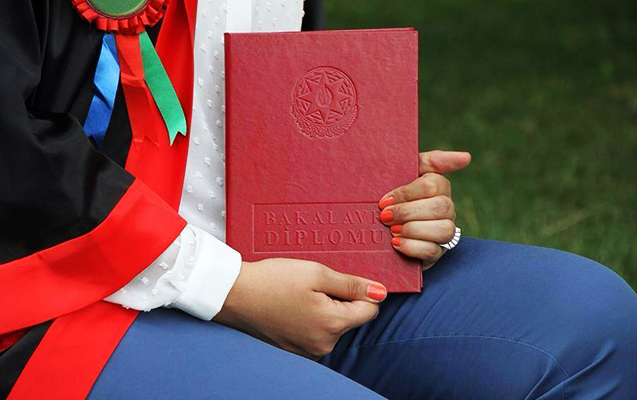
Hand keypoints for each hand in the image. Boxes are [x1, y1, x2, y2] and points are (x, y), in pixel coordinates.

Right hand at [214, 259, 386, 358]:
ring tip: (298, 295)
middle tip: (312, 285)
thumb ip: (352, 284)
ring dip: (323, 309)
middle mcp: (323, 345)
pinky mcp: (294, 350)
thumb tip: (379, 292)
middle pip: (349, 318)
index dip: (359, 291)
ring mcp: (307, 351)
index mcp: (333, 325)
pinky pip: (314, 332)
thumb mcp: (317, 273)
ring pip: (331, 325)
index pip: (369, 310)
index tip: (339, 281)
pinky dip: (309, 318)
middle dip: (338, 299)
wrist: (233, 294)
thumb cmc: (272, 281)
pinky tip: (290, 305)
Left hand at [378, 150, 470, 266]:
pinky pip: (432, 250)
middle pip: (440, 207)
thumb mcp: (404, 172)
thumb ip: (431, 160)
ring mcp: (444, 232)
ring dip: (413, 229)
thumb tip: (467, 157)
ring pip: (444, 229)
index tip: (385, 200)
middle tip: (384, 216)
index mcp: (439, 187)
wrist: (378, 228)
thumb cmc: (393, 196)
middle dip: (408, 212)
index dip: (407, 192)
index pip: (434, 184)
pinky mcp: (436, 253)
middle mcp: (447, 208)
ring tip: (392, 230)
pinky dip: (412, 247)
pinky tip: (395, 243)